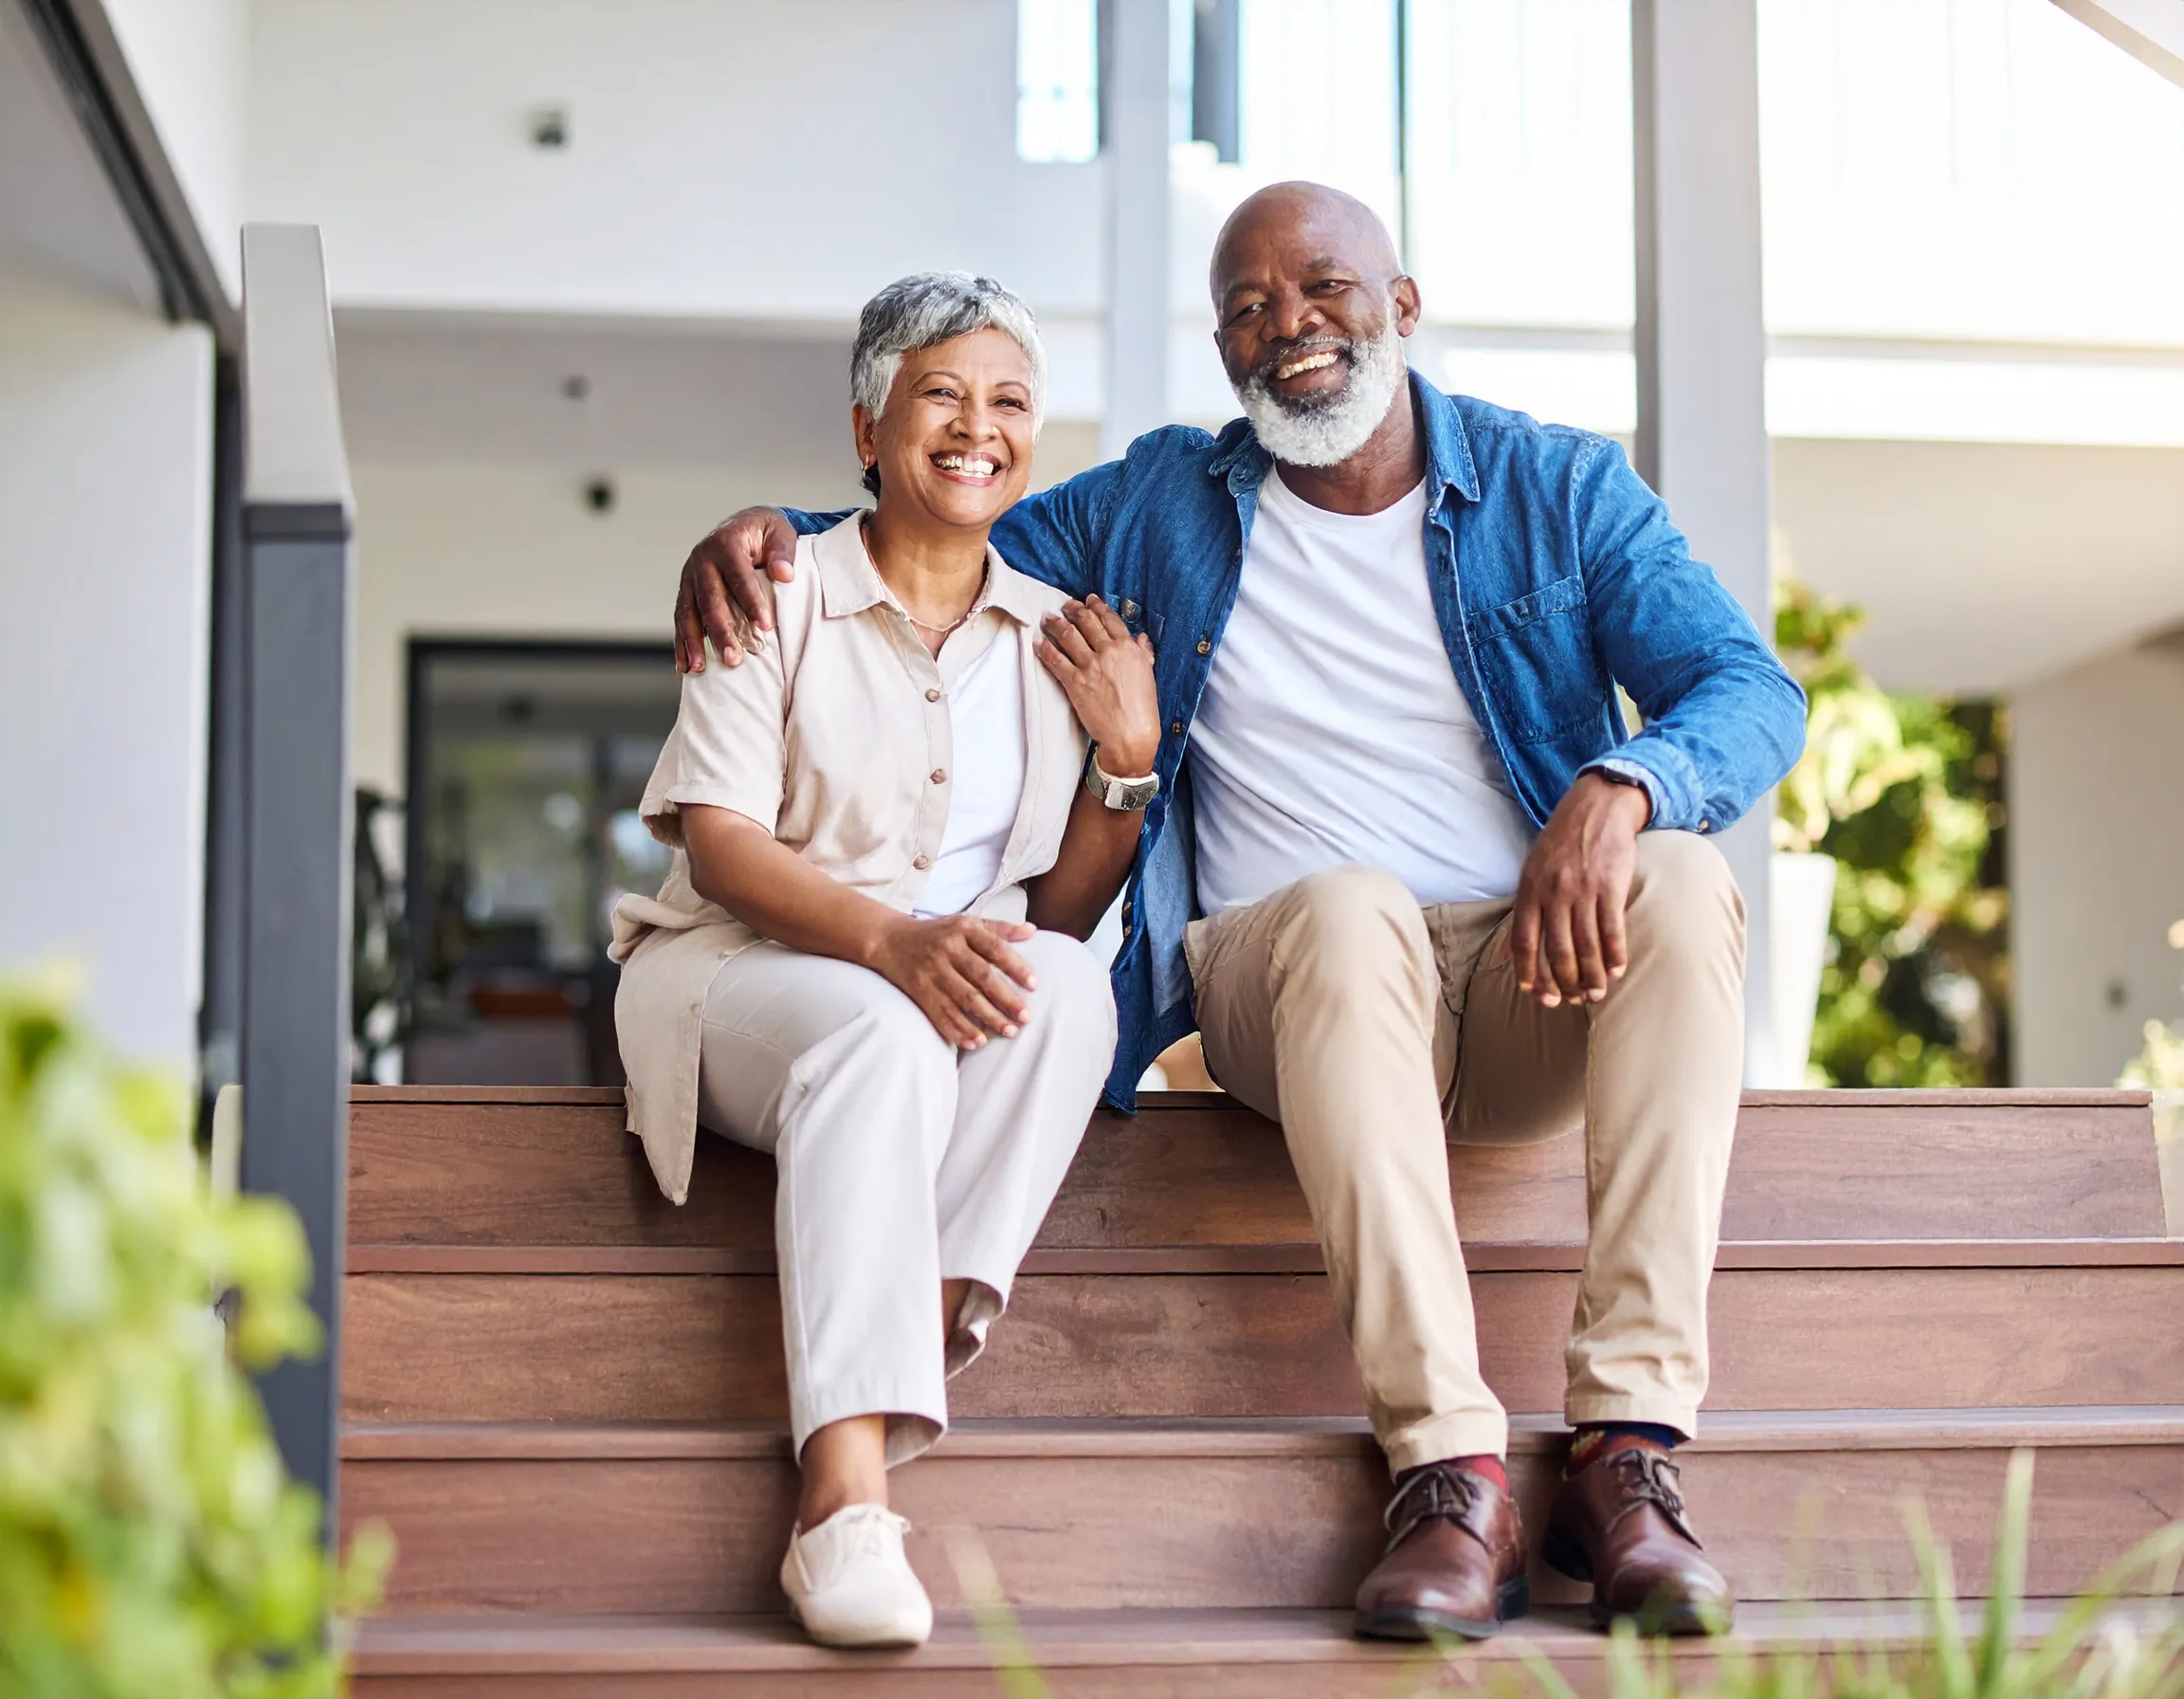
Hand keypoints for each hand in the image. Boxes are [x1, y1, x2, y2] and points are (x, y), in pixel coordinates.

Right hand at [675, 507, 800, 672]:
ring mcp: (690, 575)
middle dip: (720, 630)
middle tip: (733, 657)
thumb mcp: (780, 533)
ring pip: (688, 611)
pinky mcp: (686, 590)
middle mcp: (702, 559)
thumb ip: (783, 552)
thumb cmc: (765, 533)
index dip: (751, 601)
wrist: (743, 525)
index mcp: (726, 543)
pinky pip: (681, 618)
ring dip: (693, 642)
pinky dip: (682, 643)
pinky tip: (685, 666)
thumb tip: (784, 574)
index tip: (765, 626)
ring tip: (699, 668)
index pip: (739, 576)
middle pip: (709, 599)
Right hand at [867, 914, 1040, 1048]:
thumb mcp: (966, 923)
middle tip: (1026, 1017)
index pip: (995, 948)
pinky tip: (976, 1043)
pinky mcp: (919, 991)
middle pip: (981, 976)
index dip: (1016, 966)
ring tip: (1009, 1031)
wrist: (890, 940)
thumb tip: (1032, 931)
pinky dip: (958, 1030)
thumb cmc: (938, 932)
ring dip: (987, 1018)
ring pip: (964, 998)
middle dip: (1006, 999)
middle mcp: (947, 949)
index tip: (1034, 985)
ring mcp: (932, 971)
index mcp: (963, 929)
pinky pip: (941, 1014)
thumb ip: (999, 928)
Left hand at [1035, 595, 1159, 775]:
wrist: (1131, 734)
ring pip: (1069, 636)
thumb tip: (1142, 638)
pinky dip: (1045, 649)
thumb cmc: (1142, 709)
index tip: (1089, 600)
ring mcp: (1090, 666)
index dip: (1097, 606)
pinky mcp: (1075, 682)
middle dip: (1073, 610)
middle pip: (1086, 622)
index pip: (1109, 619)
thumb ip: (1144, 653)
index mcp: (1128, 648)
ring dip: (1056, 624)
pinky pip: (1056, 660)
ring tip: (1048, 618)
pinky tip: (1038, 643)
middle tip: (1065, 606)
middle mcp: (1108, 652)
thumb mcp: (1148, 675)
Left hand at [1502, 772, 1651, 1008]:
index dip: (1530, 972)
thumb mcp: (1531, 872)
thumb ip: (1521, 914)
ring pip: (1586, 945)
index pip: (1525, 942)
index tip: (1537, 994)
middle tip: (1570, 1000)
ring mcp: (1583, 889)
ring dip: (1591, 976)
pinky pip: (1612, 928)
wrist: (1596, 806)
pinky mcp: (1611, 884)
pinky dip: (1614, 954)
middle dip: (1563, 982)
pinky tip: (1616, 970)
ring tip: (1595, 994)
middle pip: (1557, 950)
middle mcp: (1553, 892)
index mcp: (1529, 890)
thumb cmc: (1561, 844)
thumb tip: (1504, 955)